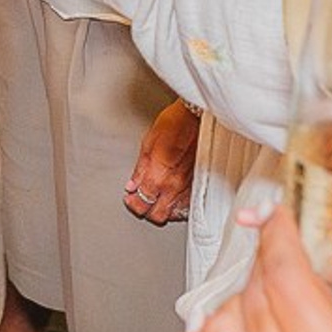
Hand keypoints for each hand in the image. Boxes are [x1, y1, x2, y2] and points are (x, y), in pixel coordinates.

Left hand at [126, 99, 198, 223]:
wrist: (198, 116)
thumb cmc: (175, 123)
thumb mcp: (148, 143)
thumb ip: (140, 169)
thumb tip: (132, 185)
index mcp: (158, 176)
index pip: (141, 204)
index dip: (133, 203)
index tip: (131, 198)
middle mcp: (174, 187)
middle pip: (157, 215)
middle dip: (147, 210)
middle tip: (142, 200)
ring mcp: (189, 188)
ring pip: (174, 214)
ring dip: (164, 209)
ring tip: (157, 198)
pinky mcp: (201, 185)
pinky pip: (189, 206)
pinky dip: (180, 207)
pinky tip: (174, 198)